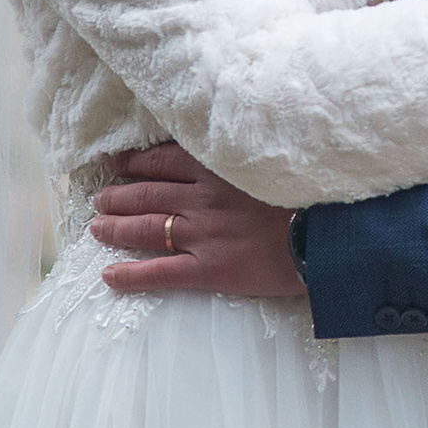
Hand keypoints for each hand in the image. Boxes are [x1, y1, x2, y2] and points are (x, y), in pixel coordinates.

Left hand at [90, 142, 304, 297]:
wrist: (331, 236)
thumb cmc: (311, 196)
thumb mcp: (276, 162)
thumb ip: (245, 157)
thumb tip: (228, 151)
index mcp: (218, 169)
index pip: (164, 160)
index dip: (137, 162)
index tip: (120, 163)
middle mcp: (203, 199)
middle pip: (147, 193)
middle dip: (118, 195)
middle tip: (99, 197)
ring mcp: (203, 235)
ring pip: (145, 229)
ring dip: (115, 228)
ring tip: (96, 228)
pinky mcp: (209, 269)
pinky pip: (159, 273)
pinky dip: (130, 275)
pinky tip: (109, 276)